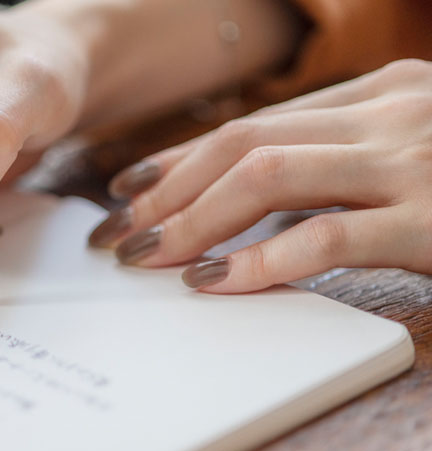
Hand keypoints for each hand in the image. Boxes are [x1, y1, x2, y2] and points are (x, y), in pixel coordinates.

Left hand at [89, 59, 431, 292]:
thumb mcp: (409, 148)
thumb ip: (338, 159)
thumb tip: (247, 188)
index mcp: (379, 95)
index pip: (251, 125)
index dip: (180, 158)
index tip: (130, 188)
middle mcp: (388, 112)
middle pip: (243, 145)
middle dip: (169, 191)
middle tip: (120, 233)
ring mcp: (412, 160)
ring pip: (267, 177)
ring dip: (195, 221)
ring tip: (150, 258)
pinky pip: (327, 237)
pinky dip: (262, 261)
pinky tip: (217, 283)